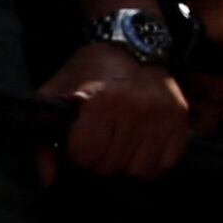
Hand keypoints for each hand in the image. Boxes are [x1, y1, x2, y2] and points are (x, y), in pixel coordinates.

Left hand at [39, 44, 195, 180]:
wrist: (131, 45)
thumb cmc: (89, 74)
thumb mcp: (55, 96)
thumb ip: (42, 139)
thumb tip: (49, 177)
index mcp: (99, 101)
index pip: (84, 156)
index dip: (78, 150)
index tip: (80, 137)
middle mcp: (133, 107)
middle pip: (109, 166)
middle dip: (99, 158)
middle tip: (101, 138)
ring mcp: (161, 115)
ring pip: (136, 171)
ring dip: (125, 163)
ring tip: (121, 141)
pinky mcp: (180, 120)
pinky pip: (162, 166)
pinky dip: (150, 163)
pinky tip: (140, 145)